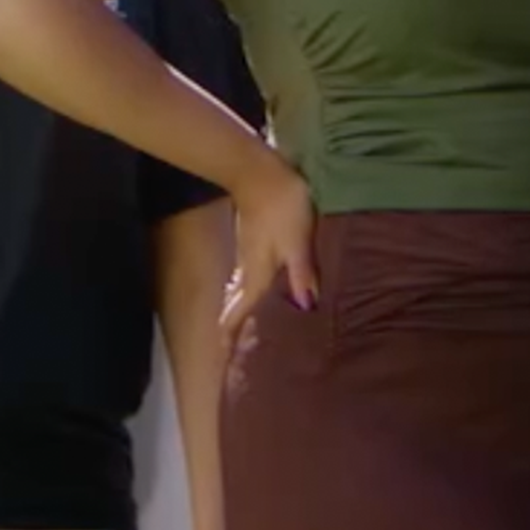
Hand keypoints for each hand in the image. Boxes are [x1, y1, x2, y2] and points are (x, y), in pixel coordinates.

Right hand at [219, 159, 318, 343]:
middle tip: (228, 352)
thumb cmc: (283, 205)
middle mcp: (248, 269)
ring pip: (239, 291)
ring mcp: (248, 254)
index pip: (238, 312)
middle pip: (235, 305)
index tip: (222, 359)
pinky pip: (244, 276)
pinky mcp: (252, 241)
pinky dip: (243, 291)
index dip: (230, 335)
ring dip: (237, 311)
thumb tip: (306, 308)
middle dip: (231, 329)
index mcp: (258, 274)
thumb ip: (302, 273)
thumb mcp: (297, 240)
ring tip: (238, 329)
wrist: (259, 170)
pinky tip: (251, 291)